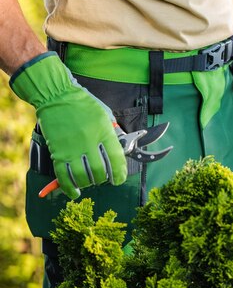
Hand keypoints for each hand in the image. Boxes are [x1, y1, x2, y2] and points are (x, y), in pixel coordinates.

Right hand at [10, 52, 126, 198]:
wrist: (57, 96)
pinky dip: (69, 187)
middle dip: (104, 178)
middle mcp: (89, 142)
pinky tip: (75, 192)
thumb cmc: (84, 105)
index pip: (116, 159)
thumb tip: (119, 152)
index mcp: (104, 132)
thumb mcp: (105, 117)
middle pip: (99, 171)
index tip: (119, 178)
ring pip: (82, 176)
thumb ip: (112, 135)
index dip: (120, 173)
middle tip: (104, 178)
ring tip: (91, 181)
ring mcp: (72, 149)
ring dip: (88, 183)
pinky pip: (63, 176)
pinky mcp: (57, 153)